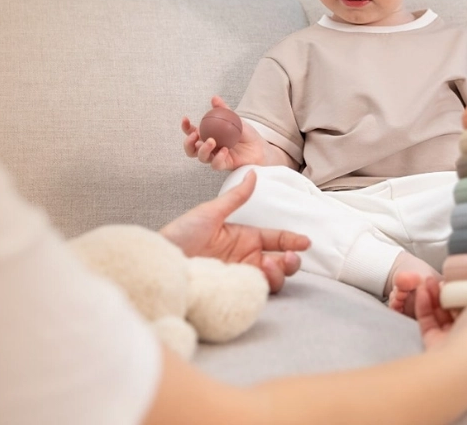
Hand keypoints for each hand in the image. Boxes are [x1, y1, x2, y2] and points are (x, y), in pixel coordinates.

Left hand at [160, 170, 310, 292]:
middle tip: (290, 258)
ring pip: (272, 280)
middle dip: (291, 261)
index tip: (305, 241)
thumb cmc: (181, 234)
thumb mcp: (210, 212)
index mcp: (244, 238)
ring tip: (270, 266)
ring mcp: (240, 276)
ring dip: (279, 274)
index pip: (276, 239)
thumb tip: (253, 173)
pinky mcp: (232, 292)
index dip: (292, 240)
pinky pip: (255, 293)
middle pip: (280, 263)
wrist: (160, 260)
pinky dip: (263, 287)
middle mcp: (246, 258)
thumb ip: (236, 197)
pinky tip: (258, 277)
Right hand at [182, 96, 268, 171]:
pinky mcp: (224, 165)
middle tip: (194, 135)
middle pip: (191, 150)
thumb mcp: (235, 118)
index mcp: (208, 135)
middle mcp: (209, 147)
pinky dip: (218, 157)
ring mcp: (215, 157)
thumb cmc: (246, 134)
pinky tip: (224, 150)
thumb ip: (223, 109)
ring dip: (203, 149)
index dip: (185, 127)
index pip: (191, 132)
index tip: (185, 119)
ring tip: (212, 141)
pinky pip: (215, 164)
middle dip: (188, 143)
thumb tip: (214, 98)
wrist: (260, 147)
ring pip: (201, 157)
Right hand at [415, 269, 466, 358]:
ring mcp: (464, 339)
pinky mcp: (441, 342)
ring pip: (452, 310)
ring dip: (440, 292)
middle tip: (456, 271)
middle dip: (465, 286)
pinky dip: (426, 303)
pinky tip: (423, 289)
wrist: (457, 360)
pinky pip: (432, 319)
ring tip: (433, 278)